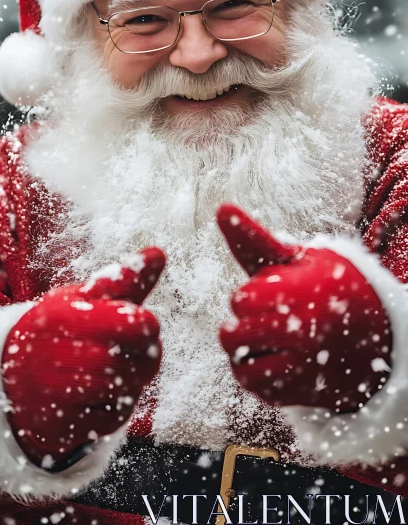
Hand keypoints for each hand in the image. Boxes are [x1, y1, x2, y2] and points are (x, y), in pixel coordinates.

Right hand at [1, 248, 164, 467]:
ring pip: (123, 389)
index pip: (131, 322)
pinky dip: (117, 408)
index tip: (138, 321)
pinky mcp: (62, 426)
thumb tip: (158, 253)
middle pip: (131, 360)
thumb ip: (124, 279)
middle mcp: (56, 354)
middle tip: (132, 350)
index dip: (145, 324)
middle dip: (142, 356)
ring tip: (114, 369)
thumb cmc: (58, 331)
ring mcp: (56, 394)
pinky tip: (101, 395)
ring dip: (131, 381)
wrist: (11, 381)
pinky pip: (112, 419)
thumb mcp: (84, 298)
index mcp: (65, 315)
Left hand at [217, 205, 391, 412]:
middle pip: (235, 335)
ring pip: (241, 366)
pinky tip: (271, 357)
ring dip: (244, 351)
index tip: (270, 294)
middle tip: (265, 318)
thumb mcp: (298, 259)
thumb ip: (254, 239)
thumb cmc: (326, 285)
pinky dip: (254, 373)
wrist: (377, 334)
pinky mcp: (301, 392)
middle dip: (242, 324)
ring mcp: (303, 367)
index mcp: (300, 294)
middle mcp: (302, 333)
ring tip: (263, 338)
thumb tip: (222, 206)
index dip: (248, 296)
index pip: (242, 300)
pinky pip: (256, 387)